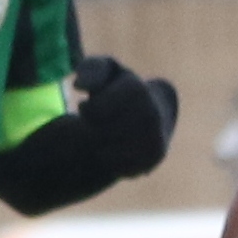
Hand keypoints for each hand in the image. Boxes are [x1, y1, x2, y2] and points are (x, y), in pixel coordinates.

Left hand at [72, 54, 179, 179]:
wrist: (158, 113)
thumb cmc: (122, 90)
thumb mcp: (108, 72)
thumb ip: (92, 70)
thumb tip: (79, 86)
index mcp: (138, 90)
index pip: (96, 110)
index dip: (86, 110)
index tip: (83, 106)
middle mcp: (152, 115)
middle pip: (101, 132)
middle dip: (93, 128)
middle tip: (95, 121)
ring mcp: (155, 137)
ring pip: (109, 152)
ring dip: (99, 144)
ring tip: (104, 133)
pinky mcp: (155, 158)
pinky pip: (120, 167)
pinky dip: (112, 159)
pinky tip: (115, 147)